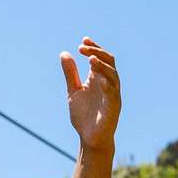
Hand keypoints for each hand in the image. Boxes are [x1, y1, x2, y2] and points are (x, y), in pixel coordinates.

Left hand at [60, 37, 119, 153]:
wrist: (89, 137)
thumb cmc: (84, 114)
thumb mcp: (73, 91)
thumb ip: (70, 74)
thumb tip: (64, 53)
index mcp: (98, 79)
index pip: (101, 58)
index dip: (94, 47)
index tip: (84, 39)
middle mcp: (107, 84)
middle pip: (108, 62)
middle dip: (97, 52)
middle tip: (82, 47)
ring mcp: (112, 95)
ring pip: (113, 75)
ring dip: (103, 66)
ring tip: (91, 58)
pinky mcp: (113, 107)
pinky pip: (113, 94)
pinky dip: (108, 84)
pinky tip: (99, 79)